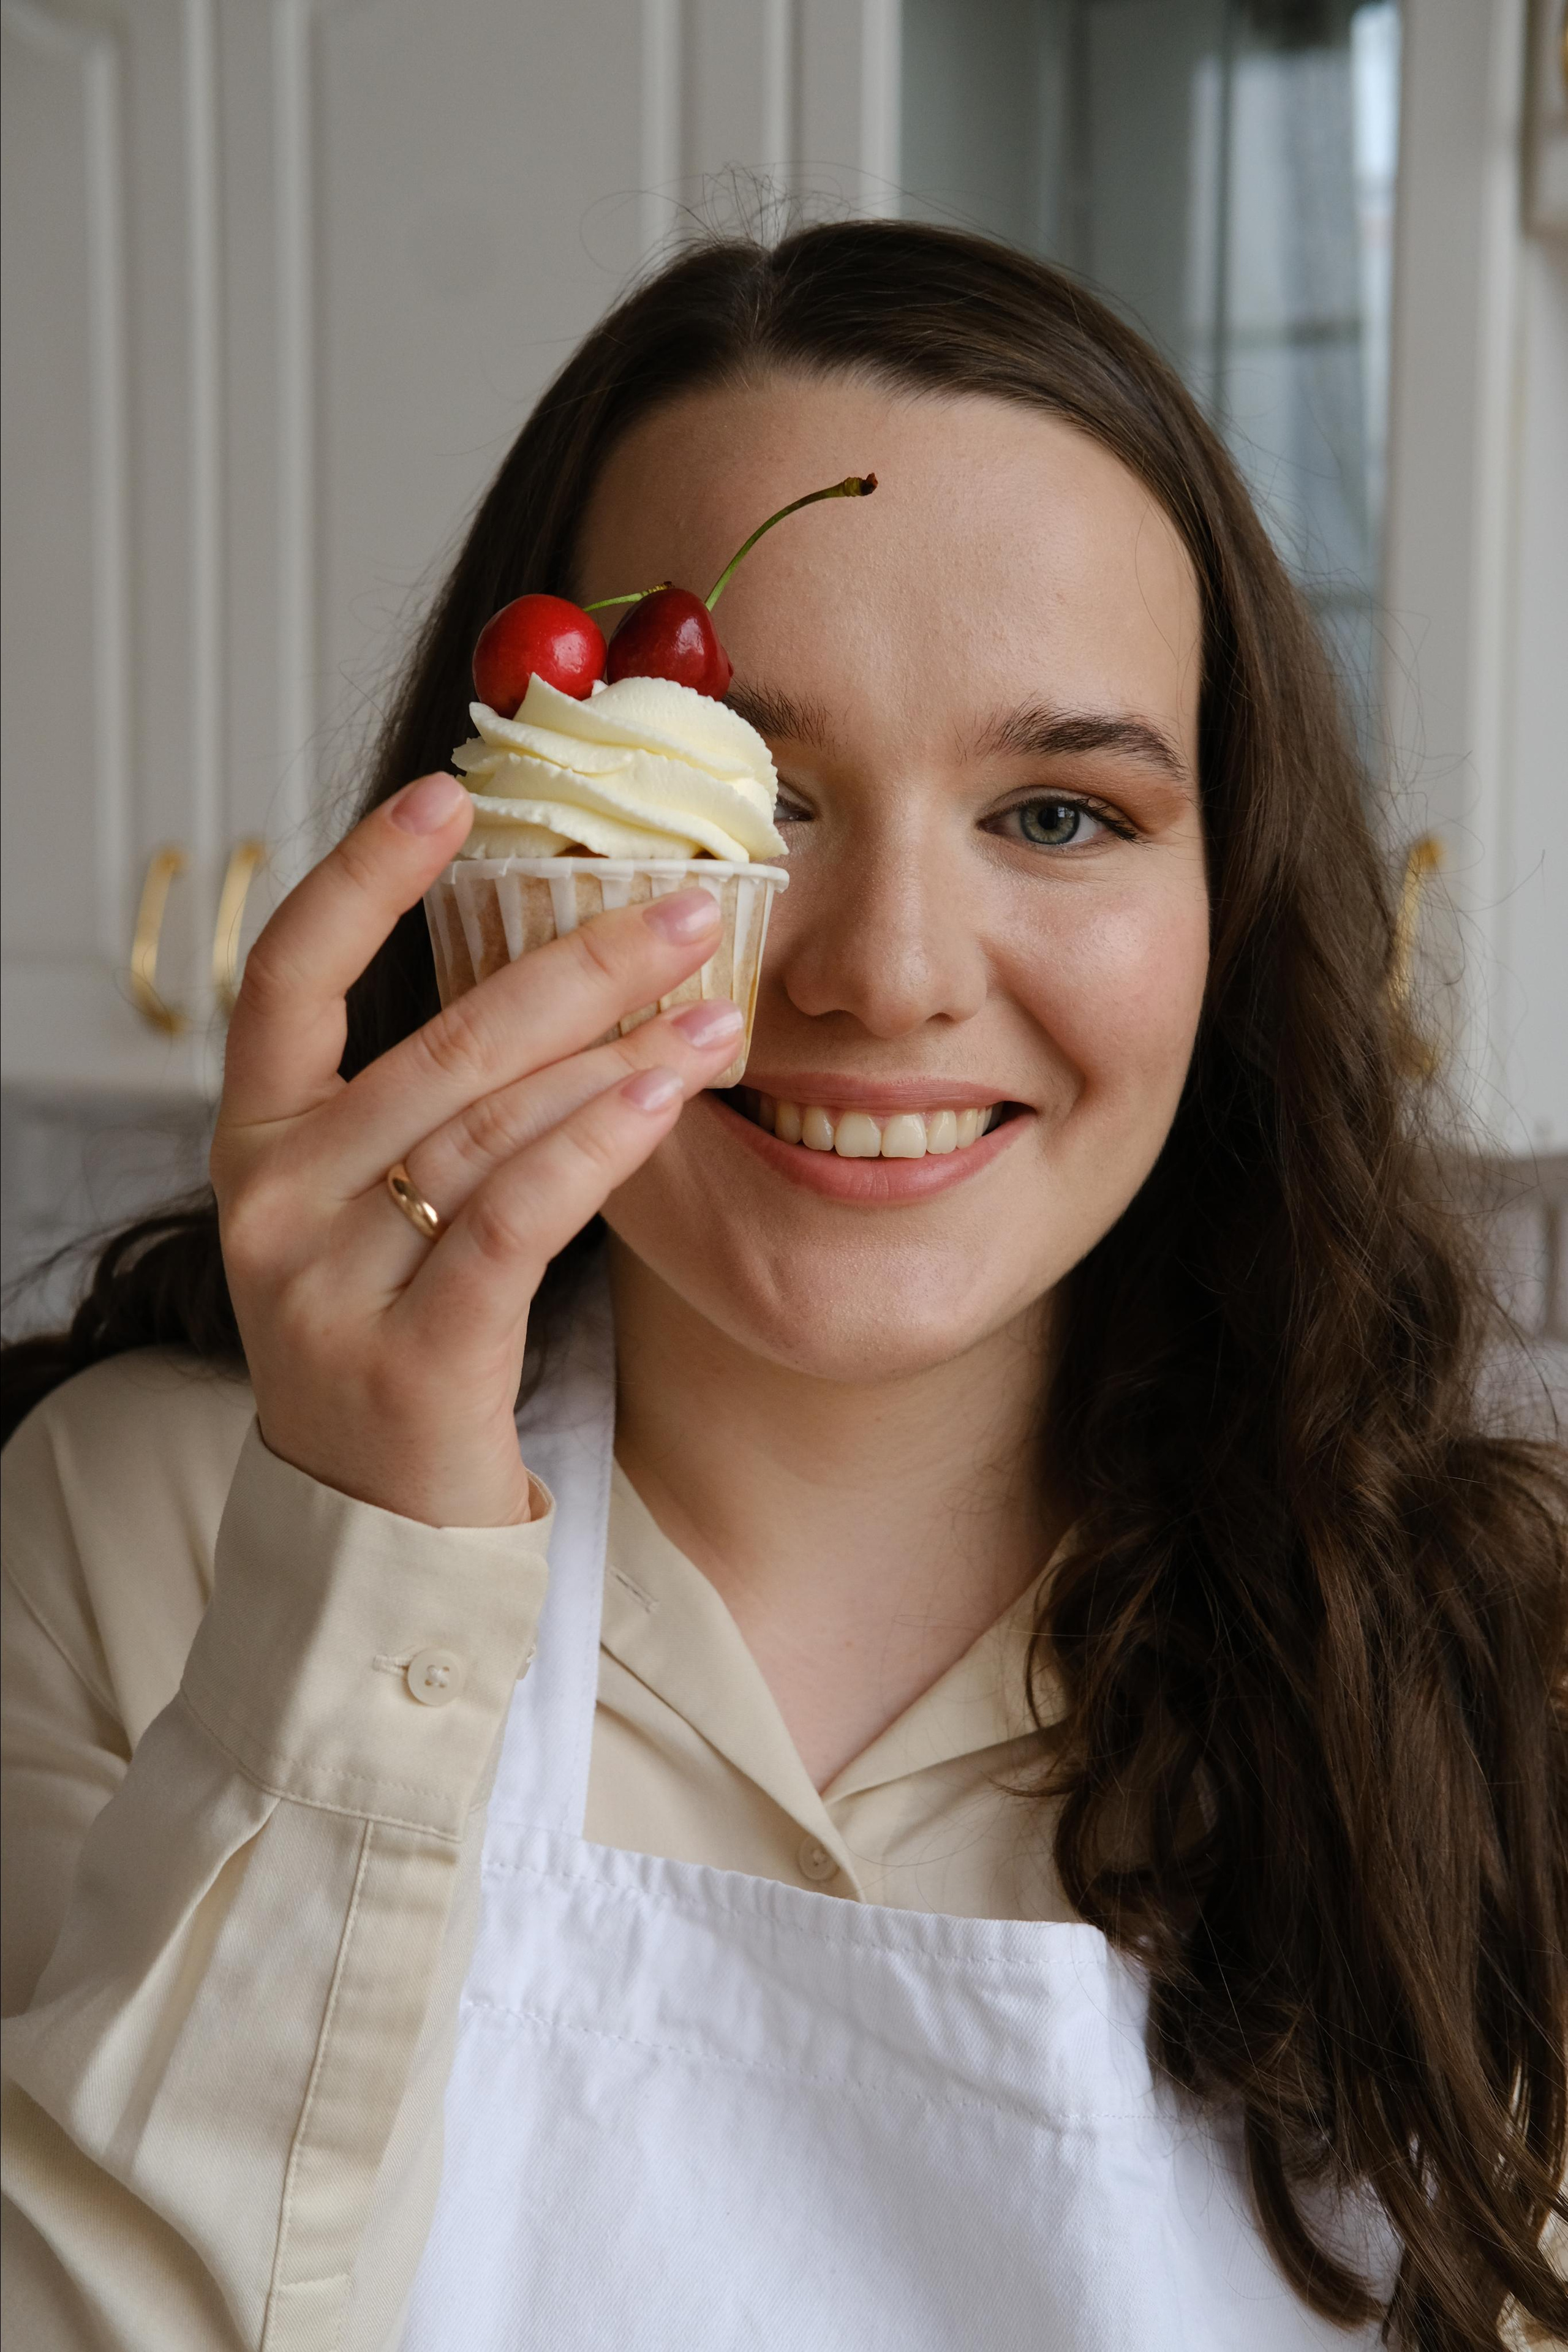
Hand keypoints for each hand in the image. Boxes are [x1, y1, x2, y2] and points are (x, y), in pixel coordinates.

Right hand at [210, 772, 739, 1525]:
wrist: (373, 1516)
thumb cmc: (394, 1326)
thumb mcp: (372, 1200)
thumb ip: (428, 1097)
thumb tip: (560, 966)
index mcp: (254, 1140)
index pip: (285, 973)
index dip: (363, 875)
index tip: (452, 793)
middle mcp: (271, 1200)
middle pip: (439, 1045)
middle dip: (577, 964)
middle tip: (690, 907)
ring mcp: (327, 1283)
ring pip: (492, 1128)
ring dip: (620, 1053)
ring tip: (716, 1003)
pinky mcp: (409, 1357)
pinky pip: (516, 1220)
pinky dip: (596, 1146)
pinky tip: (665, 1096)